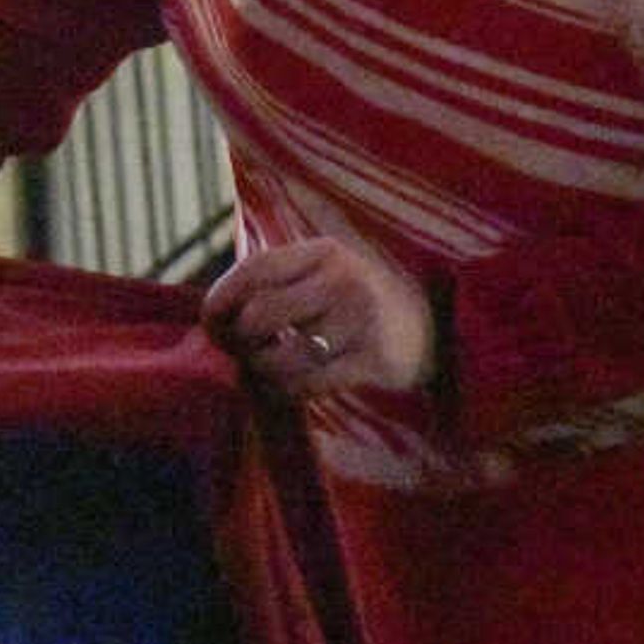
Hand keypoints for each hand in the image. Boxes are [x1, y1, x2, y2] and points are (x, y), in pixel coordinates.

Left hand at [201, 237, 434, 400]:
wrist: (434, 329)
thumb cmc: (358, 303)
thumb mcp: (324, 275)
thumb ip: (274, 284)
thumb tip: (210, 317)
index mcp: (325, 252)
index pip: (255, 269)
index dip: (220, 297)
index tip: (210, 321)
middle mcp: (343, 281)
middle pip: (258, 317)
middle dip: (241, 341)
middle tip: (247, 350)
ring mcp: (361, 321)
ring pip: (279, 359)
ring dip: (263, 371)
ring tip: (270, 368)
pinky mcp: (374, 361)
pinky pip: (307, 386)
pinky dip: (287, 391)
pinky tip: (291, 385)